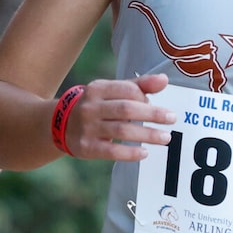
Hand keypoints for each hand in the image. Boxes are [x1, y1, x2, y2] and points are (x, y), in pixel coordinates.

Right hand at [62, 73, 176, 161]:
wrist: (61, 125)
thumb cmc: (97, 107)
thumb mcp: (111, 92)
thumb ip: (138, 86)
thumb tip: (164, 80)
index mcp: (97, 89)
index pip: (127, 90)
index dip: (145, 97)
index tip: (157, 105)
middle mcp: (90, 107)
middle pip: (126, 109)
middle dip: (152, 114)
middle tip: (172, 118)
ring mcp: (87, 128)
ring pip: (121, 130)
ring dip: (147, 134)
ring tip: (165, 138)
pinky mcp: (87, 147)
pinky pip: (112, 151)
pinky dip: (130, 153)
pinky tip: (144, 152)